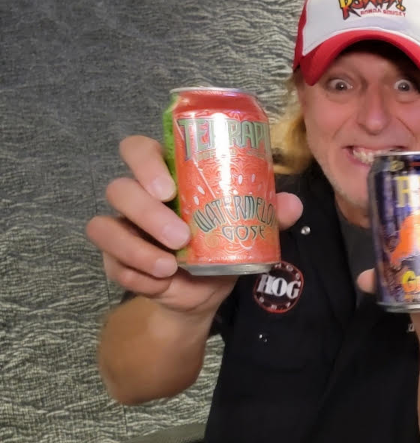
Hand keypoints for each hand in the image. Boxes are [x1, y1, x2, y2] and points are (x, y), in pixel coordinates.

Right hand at [86, 136, 302, 316]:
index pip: (139, 150)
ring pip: (104, 226)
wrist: (205, 293)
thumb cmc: (222, 246)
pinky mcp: (115, 260)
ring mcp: (123, 228)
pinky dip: (135, 274)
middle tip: (181, 235)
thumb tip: (291, 204)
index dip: (145, 163)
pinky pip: (111, 262)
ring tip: (170, 266)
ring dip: (136, 248)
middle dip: (146, 211)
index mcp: (167, 176)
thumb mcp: (247, 229)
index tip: (170, 188)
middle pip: (119, 188)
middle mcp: (138, 197)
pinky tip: (160, 282)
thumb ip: (266, 214)